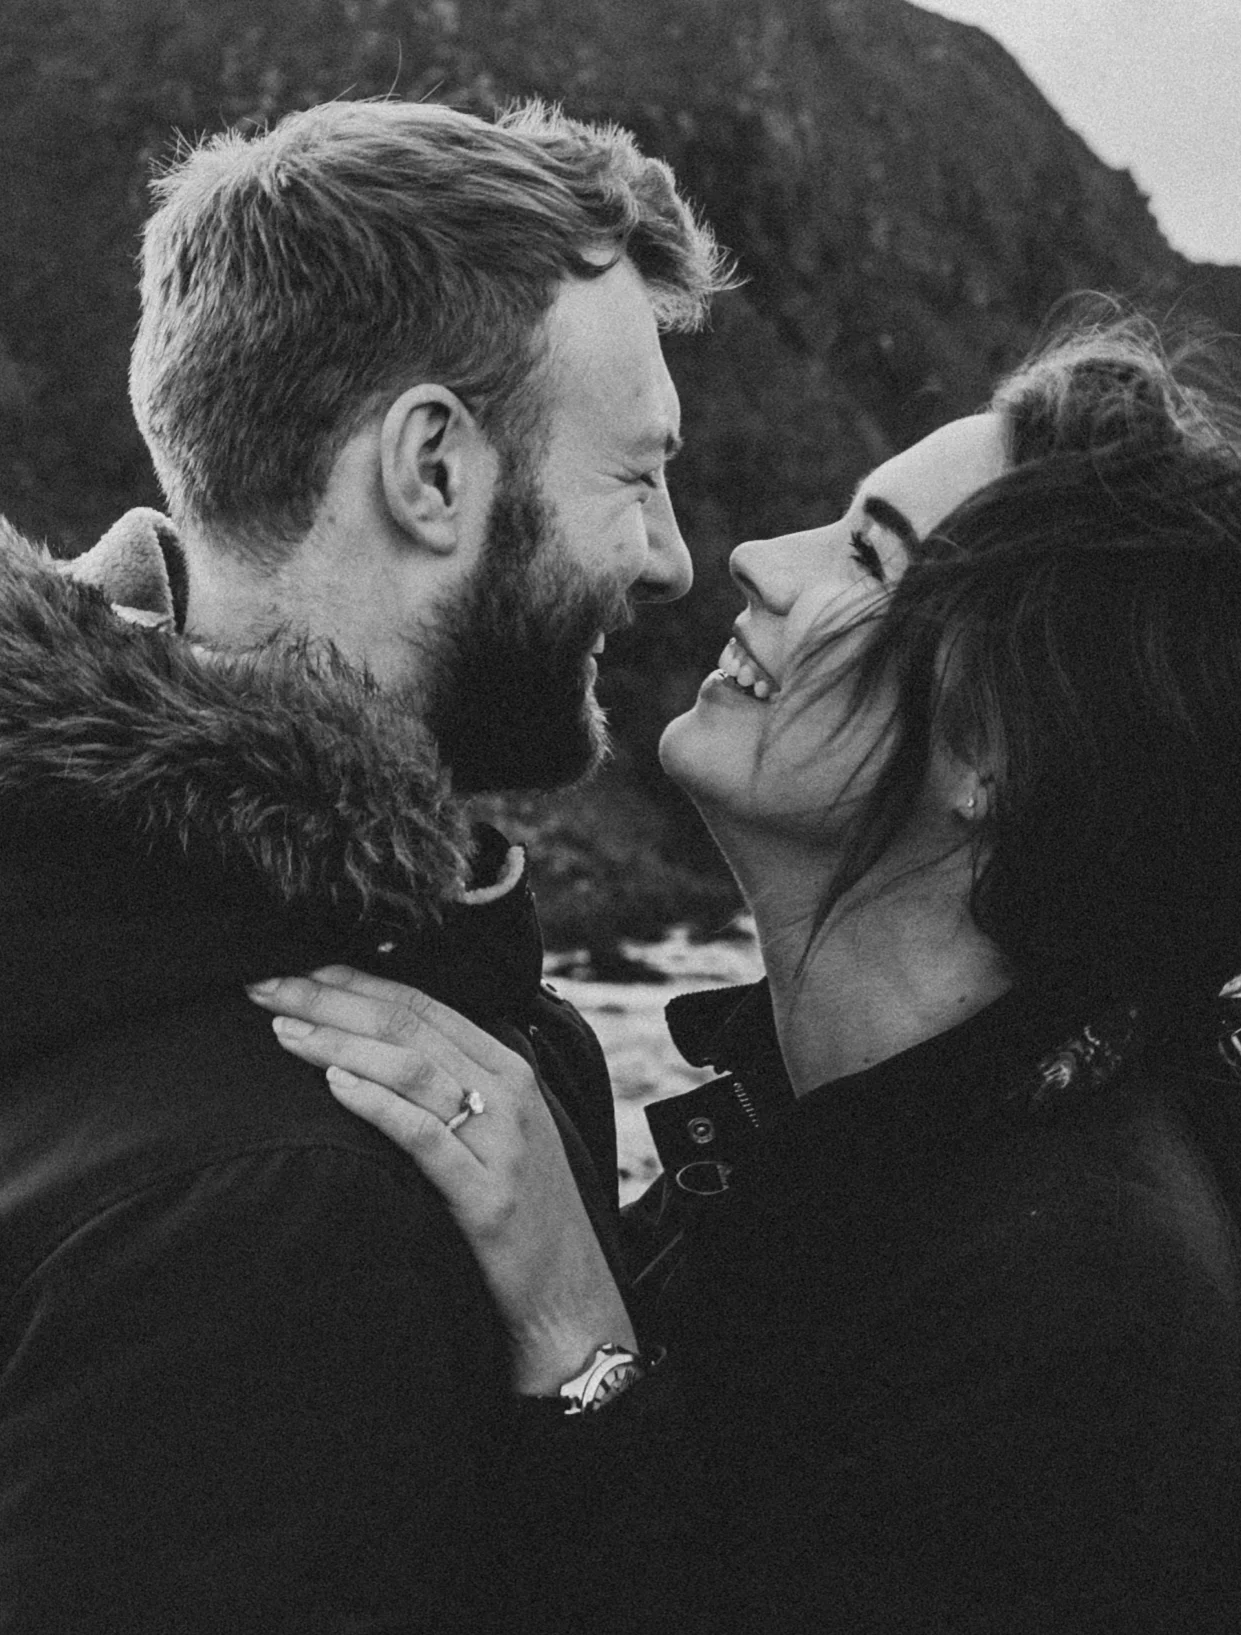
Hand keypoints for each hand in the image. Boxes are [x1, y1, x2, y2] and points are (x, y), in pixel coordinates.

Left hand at [247, 966, 635, 1392]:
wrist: (571, 1295)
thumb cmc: (521, 1213)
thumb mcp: (497, 1133)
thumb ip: (454, 1087)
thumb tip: (376, 1050)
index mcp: (508, 1069)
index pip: (422, 1005)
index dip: (354, 981)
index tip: (295, 970)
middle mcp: (508, 1093)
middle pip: (409, 1026)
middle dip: (329, 999)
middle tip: (265, 985)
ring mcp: (502, 1142)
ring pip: (413, 1070)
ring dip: (339, 1043)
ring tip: (284, 1031)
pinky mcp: (488, 1195)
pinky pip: (425, 1137)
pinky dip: (377, 1104)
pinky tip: (334, 1085)